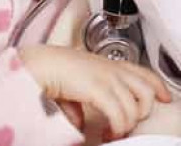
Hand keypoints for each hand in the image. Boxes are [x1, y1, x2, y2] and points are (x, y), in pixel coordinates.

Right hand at [19, 45, 171, 139]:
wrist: (33, 65)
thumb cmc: (44, 69)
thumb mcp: (66, 84)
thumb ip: (76, 101)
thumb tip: (77, 120)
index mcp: (103, 63)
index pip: (141, 71)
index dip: (156, 85)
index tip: (163, 97)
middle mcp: (109, 68)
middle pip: (146, 88)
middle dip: (143, 109)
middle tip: (130, 122)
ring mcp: (105, 77)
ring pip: (135, 105)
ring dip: (127, 123)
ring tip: (114, 132)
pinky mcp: (98, 89)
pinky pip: (119, 114)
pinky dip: (116, 127)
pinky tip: (106, 132)